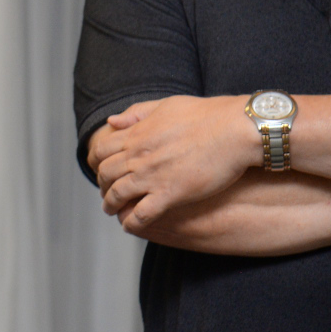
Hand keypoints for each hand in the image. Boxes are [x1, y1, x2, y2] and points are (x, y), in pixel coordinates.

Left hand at [89, 94, 260, 228]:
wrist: (234, 130)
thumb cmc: (205, 115)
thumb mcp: (164, 106)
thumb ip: (136, 114)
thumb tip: (112, 121)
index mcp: (136, 134)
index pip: (101, 150)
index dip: (96, 161)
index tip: (100, 168)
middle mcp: (138, 155)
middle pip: (105, 174)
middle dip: (102, 184)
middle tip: (106, 191)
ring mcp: (152, 176)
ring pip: (118, 194)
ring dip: (111, 204)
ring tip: (112, 210)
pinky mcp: (170, 194)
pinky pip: (142, 214)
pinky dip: (132, 221)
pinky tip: (130, 225)